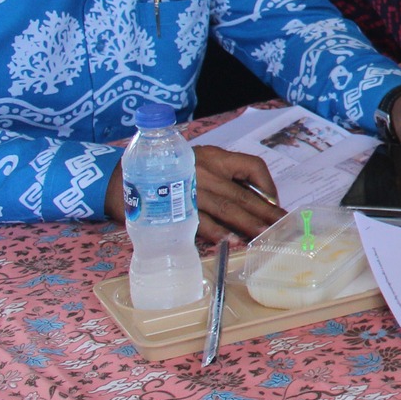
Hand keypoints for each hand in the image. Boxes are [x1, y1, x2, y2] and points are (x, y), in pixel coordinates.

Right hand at [105, 147, 285, 242]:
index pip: (251, 166)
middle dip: (266, 213)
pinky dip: (216, 233)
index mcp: (213, 157)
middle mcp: (205, 171)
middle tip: (283, 227)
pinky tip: (231, 242)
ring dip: (248, 225)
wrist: (118, 178)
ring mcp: (190, 190)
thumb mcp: (195, 161)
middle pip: (243, 195)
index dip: (268, 185)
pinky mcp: (174, 209)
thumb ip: (221, 175)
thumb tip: (253, 198)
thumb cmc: (163, 171)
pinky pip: (200, 222)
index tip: (275, 202)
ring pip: (227, 209)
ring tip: (265, 236)